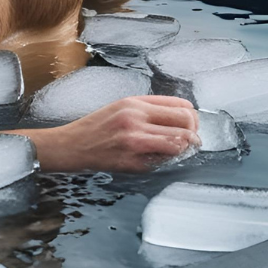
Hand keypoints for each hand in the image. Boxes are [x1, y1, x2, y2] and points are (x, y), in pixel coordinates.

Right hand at [29, 96, 199, 173]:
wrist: (72, 145)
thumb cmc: (97, 125)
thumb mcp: (123, 105)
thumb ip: (151, 107)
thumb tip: (182, 113)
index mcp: (136, 103)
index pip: (180, 105)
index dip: (192, 116)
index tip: (192, 123)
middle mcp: (136, 120)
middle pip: (184, 123)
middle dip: (194, 132)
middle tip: (194, 139)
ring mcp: (135, 142)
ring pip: (178, 143)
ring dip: (187, 148)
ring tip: (185, 149)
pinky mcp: (132, 163)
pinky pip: (163, 161)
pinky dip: (169, 159)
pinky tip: (165, 158)